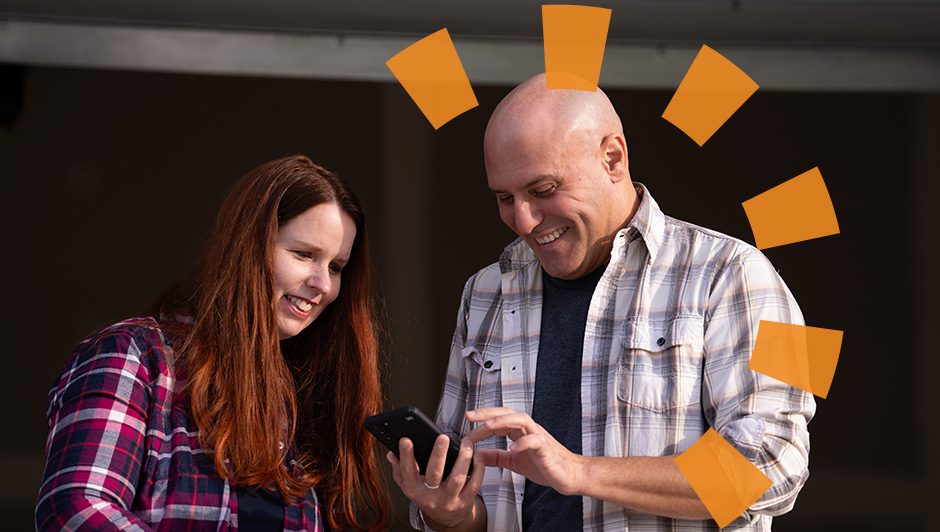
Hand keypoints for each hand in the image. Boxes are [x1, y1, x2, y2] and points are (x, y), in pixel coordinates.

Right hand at [388, 434, 484, 530]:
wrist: (445, 519)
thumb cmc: (427, 496)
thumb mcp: (409, 485)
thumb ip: (400, 469)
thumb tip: (391, 454)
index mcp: (414, 488)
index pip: (408, 470)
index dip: (406, 455)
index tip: (406, 440)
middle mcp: (430, 496)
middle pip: (434, 474)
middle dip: (438, 454)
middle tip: (442, 438)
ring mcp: (448, 500)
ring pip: (457, 478)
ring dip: (463, 459)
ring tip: (466, 444)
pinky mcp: (464, 502)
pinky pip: (473, 484)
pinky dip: (478, 470)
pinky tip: (477, 457)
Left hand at [467, 407, 584, 495]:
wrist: (569, 475)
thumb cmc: (545, 465)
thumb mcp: (514, 462)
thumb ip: (497, 457)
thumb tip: (477, 456)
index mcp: (520, 431)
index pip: (498, 419)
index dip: (481, 422)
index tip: (466, 429)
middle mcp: (528, 429)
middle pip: (507, 413)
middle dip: (487, 413)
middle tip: (470, 416)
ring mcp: (538, 436)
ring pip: (521, 419)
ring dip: (503, 421)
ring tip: (488, 426)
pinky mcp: (546, 448)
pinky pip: (535, 440)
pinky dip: (523, 442)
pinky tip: (512, 448)